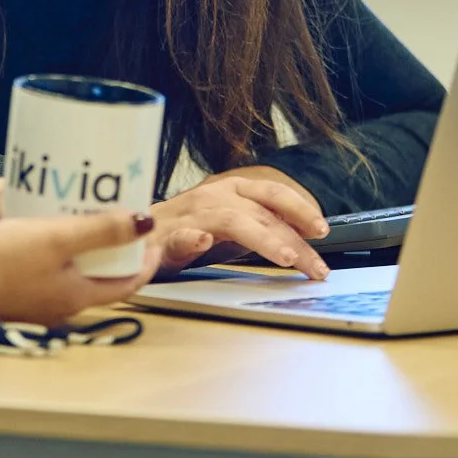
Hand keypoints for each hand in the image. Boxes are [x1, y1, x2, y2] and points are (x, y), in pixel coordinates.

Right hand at [0, 210, 162, 325]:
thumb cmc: (0, 262)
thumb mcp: (55, 237)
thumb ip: (100, 230)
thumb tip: (145, 224)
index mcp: (78, 296)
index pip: (129, 283)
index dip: (146, 260)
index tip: (153, 237)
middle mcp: (62, 304)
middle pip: (103, 277)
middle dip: (116, 250)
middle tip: (119, 218)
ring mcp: (39, 301)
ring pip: (76, 274)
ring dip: (87, 249)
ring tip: (84, 216)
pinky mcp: (17, 292)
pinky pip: (51, 272)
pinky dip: (60, 253)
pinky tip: (46, 230)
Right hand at [151, 170, 329, 277]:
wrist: (134, 236)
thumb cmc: (186, 231)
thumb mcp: (231, 228)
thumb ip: (261, 229)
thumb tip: (302, 242)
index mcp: (230, 191)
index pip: (273, 193)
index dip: (300, 209)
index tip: (323, 230)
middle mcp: (213, 197)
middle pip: (261, 213)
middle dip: (294, 240)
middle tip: (315, 266)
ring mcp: (189, 216)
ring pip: (231, 221)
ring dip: (262, 238)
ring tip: (285, 258)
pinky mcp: (163, 238)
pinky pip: (179, 236)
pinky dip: (192, 239)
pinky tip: (203, 243)